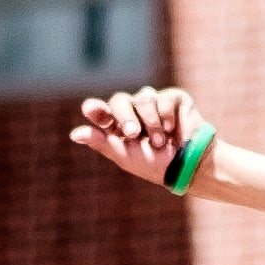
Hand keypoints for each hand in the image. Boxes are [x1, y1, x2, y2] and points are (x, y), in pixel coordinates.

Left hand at [71, 87, 210, 190]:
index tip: (91, 111)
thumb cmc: (156, 166)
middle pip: (120, 100)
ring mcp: (154, 102)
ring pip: (143, 99)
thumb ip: (102, 142)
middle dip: (126, 117)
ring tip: (161, 142)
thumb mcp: (125, 156)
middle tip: (133, 134)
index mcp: (118, 125)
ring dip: (151, 123)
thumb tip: (74, 134)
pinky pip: (163, 98)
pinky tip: (172, 131)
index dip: (96, 109)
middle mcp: (134, 110)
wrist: (189, 166)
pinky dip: (166, 116)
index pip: (100, 110)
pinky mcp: (173, 98)